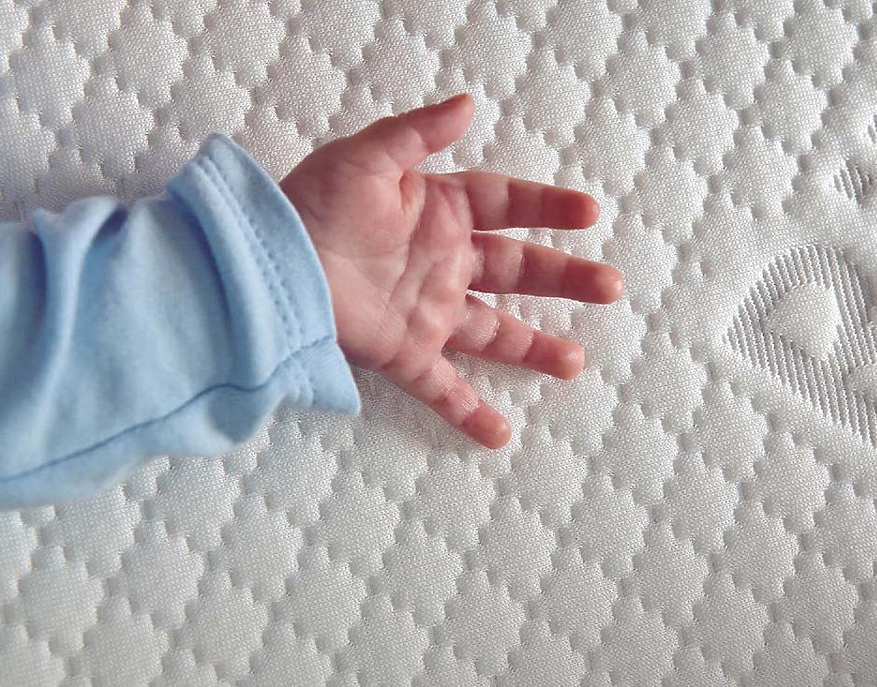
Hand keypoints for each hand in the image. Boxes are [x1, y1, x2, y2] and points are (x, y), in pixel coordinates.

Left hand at [280, 94, 622, 448]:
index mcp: (437, 211)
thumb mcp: (364, 158)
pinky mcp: (403, 353)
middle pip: (516, 269)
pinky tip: (499, 436)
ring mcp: (427, 311)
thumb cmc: (309, 206)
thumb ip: (418, 134)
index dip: (547, 207)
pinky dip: (469, 412)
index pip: (505, 204)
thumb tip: (468, 105)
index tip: (589, 212)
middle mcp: (441, 262)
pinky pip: (442, 388)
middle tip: (610, 286)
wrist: (266, 266)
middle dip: (565, 277)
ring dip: (534, 347)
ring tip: (574, 361)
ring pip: (493, 332)